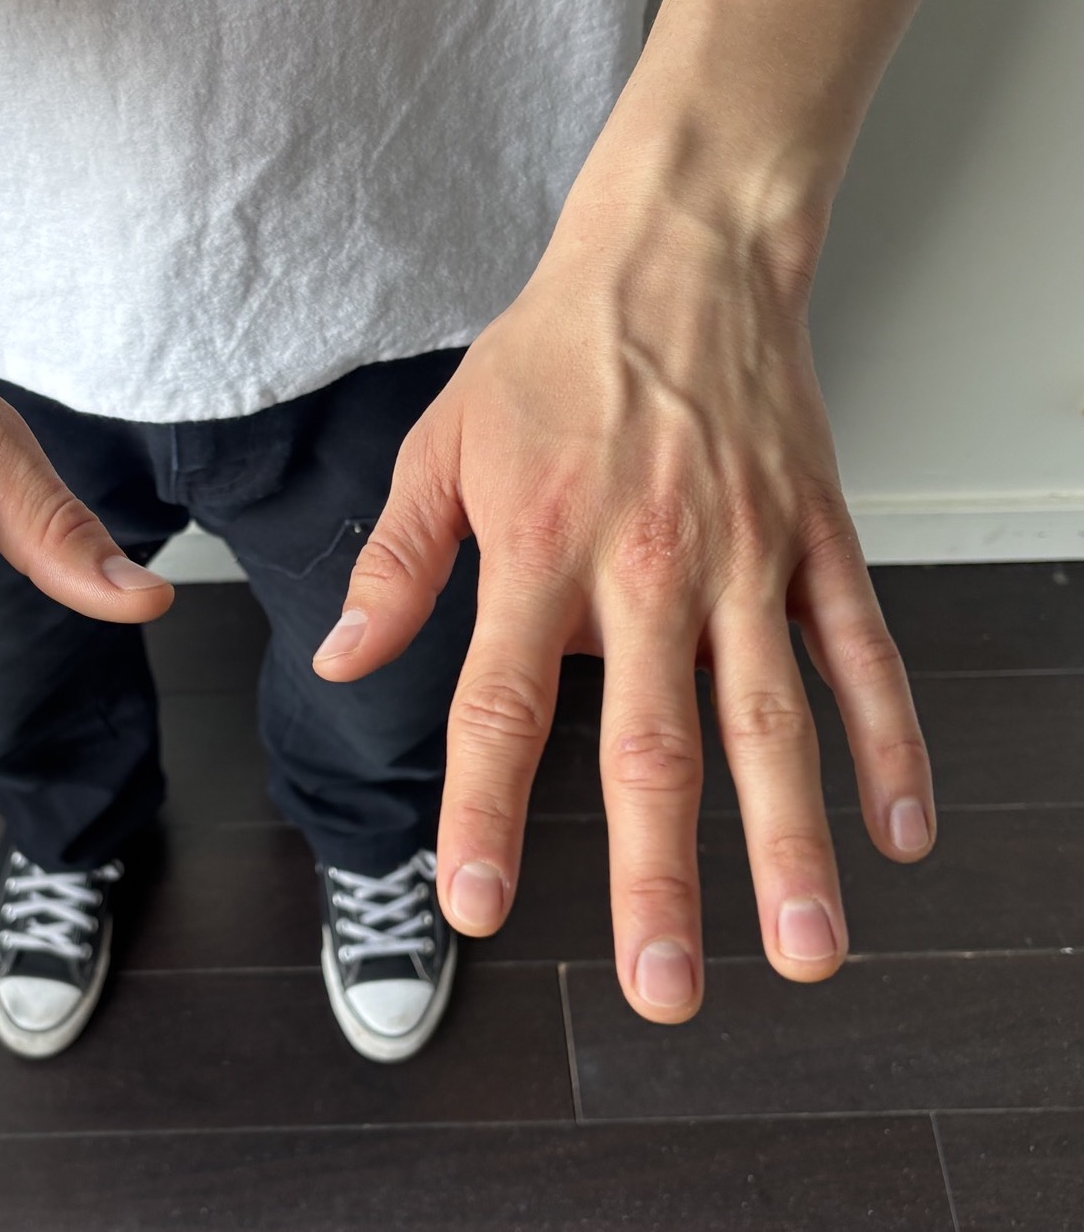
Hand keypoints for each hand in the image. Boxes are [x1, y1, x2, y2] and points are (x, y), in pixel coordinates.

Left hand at [315, 176, 934, 1022]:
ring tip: (804, 950)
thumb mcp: (441, 445)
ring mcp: (744, 557)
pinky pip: (861, 651)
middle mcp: (647, 567)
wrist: (676, 254)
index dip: (487, 812)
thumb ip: (397, 564)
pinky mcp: (814, 537)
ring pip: (774, 719)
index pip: (502, 705)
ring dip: (790, 843)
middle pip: (654, 745)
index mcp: (540, 550)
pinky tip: (900, 830)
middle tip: (663, 987)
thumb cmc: (550, 354)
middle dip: (659, 876)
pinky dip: (890, 741)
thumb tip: (340, 659)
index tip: (478, 906)